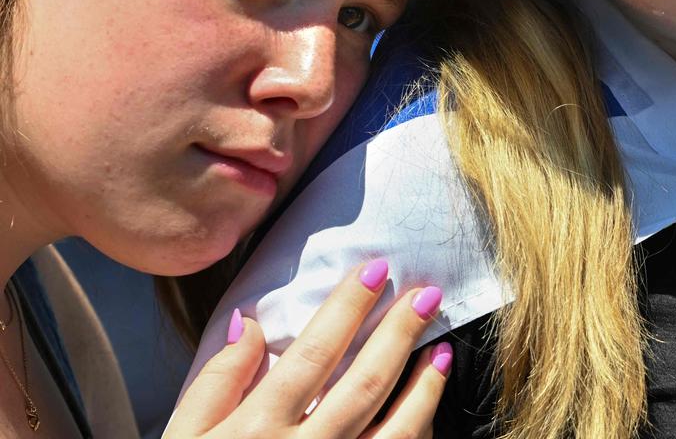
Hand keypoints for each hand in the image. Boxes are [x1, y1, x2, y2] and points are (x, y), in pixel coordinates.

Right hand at [166, 260, 449, 437]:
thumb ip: (216, 382)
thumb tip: (247, 323)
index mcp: (256, 430)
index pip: (312, 353)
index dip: (348, 308)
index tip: (375, 270)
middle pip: (363, 384)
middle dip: (399, 333)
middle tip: (427, 294)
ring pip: (395, 429)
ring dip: (424, 387)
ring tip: (441, 351)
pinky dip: (419, 434)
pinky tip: (430, 411)